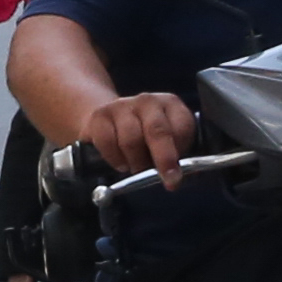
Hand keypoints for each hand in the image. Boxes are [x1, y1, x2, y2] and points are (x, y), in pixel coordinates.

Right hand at [78, 91, 199, 181]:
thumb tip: (179, 177)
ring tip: (137, 168)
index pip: (181, 127)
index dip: (181, 151)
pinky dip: (115, 159)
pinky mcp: (100, 116)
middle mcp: (148, 101)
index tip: (180, 173)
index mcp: (171, 105)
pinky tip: (121, 162)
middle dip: (164, 159)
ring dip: (136, 162)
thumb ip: (176, 154)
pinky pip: (107, 142)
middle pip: (157, 130)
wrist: (112, 118)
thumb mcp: (168, 139)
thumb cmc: (145, 136)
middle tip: (168, 181)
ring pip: (131, 140)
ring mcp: (122, 106)